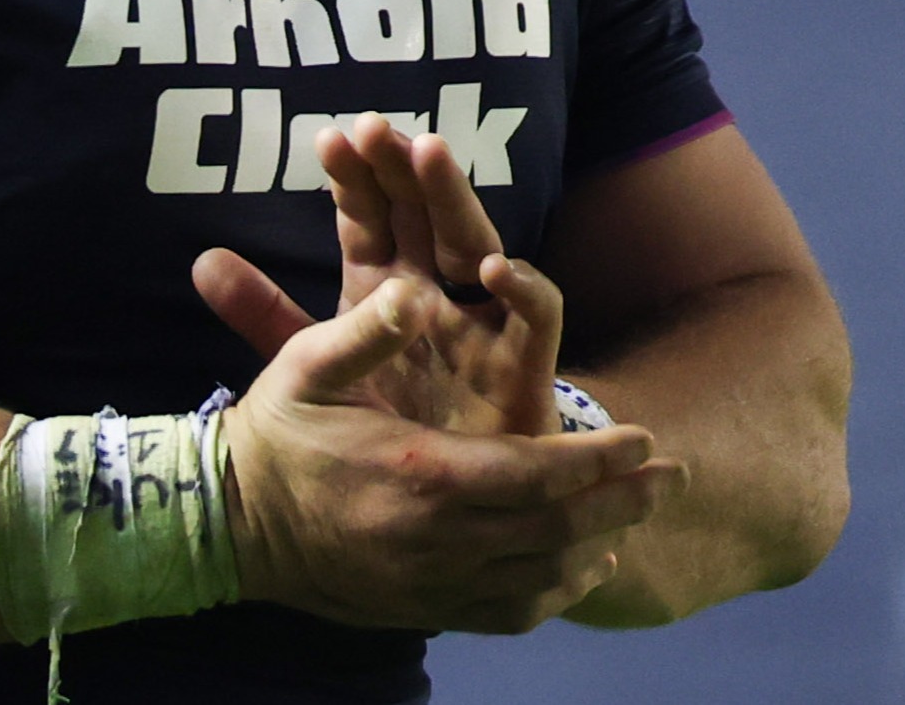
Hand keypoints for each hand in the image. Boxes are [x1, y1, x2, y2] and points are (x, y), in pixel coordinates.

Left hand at [194, 114, 561, 436]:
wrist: (451, 497)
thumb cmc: (389, 421)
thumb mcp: (315, 363)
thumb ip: (264, 315)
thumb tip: (201, 260)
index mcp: (384, 288)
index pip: (368, 220)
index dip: (353, 180)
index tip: (329, 140)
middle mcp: (435, 294)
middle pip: (421, 216)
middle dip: (402, 169)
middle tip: (378, 127)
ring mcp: (482, 325)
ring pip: (476, 244)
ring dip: (456, 199)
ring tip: (431, 155)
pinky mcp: (523, 366)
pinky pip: (535, 319)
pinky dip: (522, 289)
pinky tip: (493, 268)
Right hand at [219, 276, 684, 633]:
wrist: (231, 524)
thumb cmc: (277, 433)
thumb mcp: (307, 366)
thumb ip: (367, 331)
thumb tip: (413, 291)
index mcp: (419, 474)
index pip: (535, 474)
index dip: (599, 461)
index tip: (647, 440)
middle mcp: (435, 539)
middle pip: (554, 529)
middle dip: (621, 502)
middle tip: (673, 478)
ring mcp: (430, 583)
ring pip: (539, 575)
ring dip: (597, 545)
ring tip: (638, 517)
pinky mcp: (421, 611)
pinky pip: (506, 612)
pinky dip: (553, 593)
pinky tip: (580, 568)